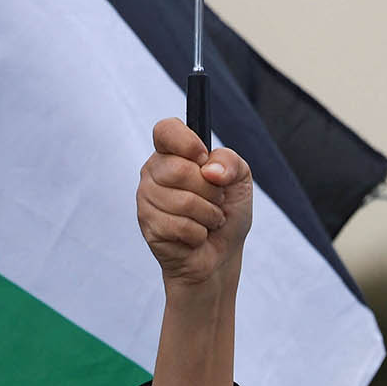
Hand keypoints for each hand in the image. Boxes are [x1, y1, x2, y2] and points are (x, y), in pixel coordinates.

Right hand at [136, 118, 251, 295]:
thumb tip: (210, 169)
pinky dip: (199, 234)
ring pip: (182, 201)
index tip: (202, 158)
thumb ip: (230, 162)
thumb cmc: (226, 213)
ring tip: (207, 220)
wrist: (220, 255)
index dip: (186, 142)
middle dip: (210, 191)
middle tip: (215, 201)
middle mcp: (154, 172)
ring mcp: (146, 198)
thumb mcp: (240, 181)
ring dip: (208, 215)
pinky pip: (180, 226)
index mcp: (173, 153)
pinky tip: (196, 236)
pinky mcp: (148, 225)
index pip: (166, 130)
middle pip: (179, 169)